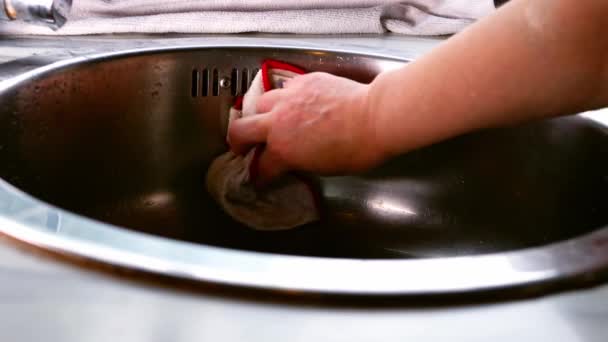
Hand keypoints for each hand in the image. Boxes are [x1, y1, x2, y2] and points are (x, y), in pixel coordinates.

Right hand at [228, 72, 386, 183]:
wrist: (375, 117)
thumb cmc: (357, 149)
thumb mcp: (324, 167)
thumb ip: (300, 161)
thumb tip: (296, 159)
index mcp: (283, 151)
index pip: (260, 167)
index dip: (258, 175)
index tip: (259, 177)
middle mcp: (278, 123)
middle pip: (240, 130)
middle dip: (237, 142)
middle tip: (242, 146)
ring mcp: (288, 98)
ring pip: (259, 103)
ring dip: (260, 115)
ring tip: (268, 119)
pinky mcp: (303, 81)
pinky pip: (284, 88)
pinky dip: (284, 98)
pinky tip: (294, 102)